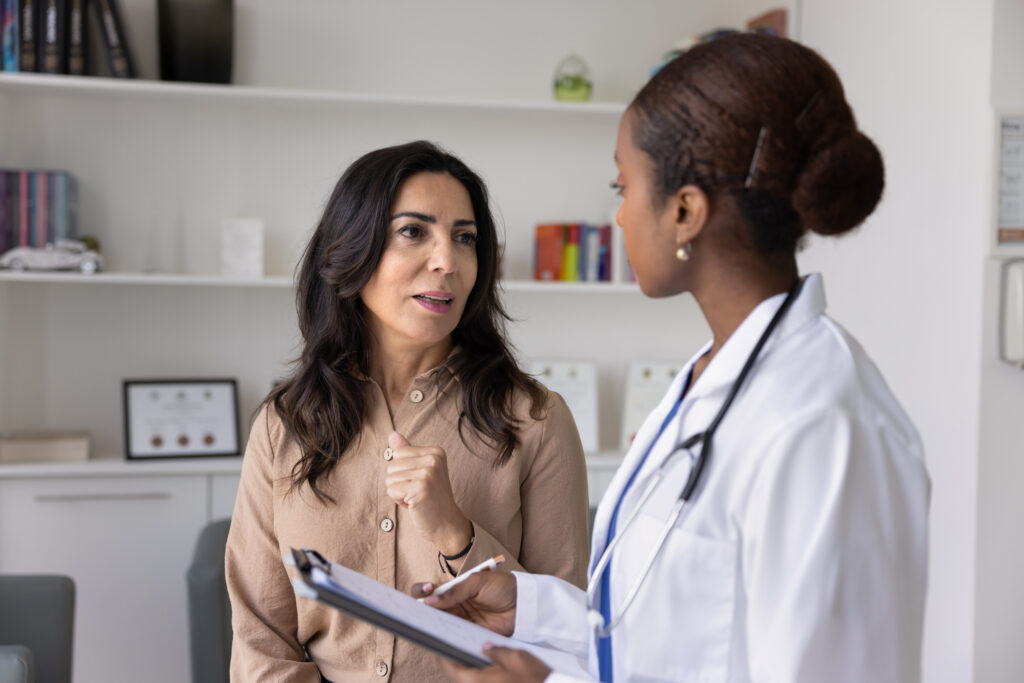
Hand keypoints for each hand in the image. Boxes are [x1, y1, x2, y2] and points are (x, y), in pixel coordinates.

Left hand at [385, 432, 471, 554]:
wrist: (446, 524)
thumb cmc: (431, 499)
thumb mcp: (421, 471)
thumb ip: (407, 452)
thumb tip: (392, 435)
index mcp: (435, 452)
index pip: (398, 453)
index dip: (403, 471)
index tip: (419, 482)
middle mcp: (433, 459)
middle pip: (392, 465)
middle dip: (399, 482)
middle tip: (417, 492)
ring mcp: (427, 473)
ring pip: (389, 478)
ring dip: (398, 492)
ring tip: (416, 498)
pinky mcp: (420, 488)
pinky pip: (391, 490)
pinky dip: (399, 500)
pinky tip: (414, 504)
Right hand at [412, 571, 517, 635]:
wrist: (524, 603)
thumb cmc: (502, 586)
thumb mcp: (478, 582)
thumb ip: (455, 591)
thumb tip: (429, 601)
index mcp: (453, 589)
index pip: (429, 590)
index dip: (421, 591)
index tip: (426, 590)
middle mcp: (453, 606)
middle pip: (429, 610)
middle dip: (421, 610)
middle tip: (422, 610)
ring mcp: (461, 621)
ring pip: (439, 625)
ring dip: (433, 625)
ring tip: (431, 623)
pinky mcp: (470, 635)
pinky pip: (454, 637)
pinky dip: (447, 638)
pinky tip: (444, 635)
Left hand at [442, 644, 550, 682]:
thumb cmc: (533, 678)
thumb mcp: (515, 657)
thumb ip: (495, 650)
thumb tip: (485, 647)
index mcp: (476, 682)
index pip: (450, 667)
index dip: (443, 653)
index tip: (441, 639)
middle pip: (459, 674)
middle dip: (456, 657)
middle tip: (456, 639)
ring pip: (470, 678)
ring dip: (469, 665)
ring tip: (472, 646)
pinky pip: (481, 681)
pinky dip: (480, 671)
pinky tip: (488, 660)